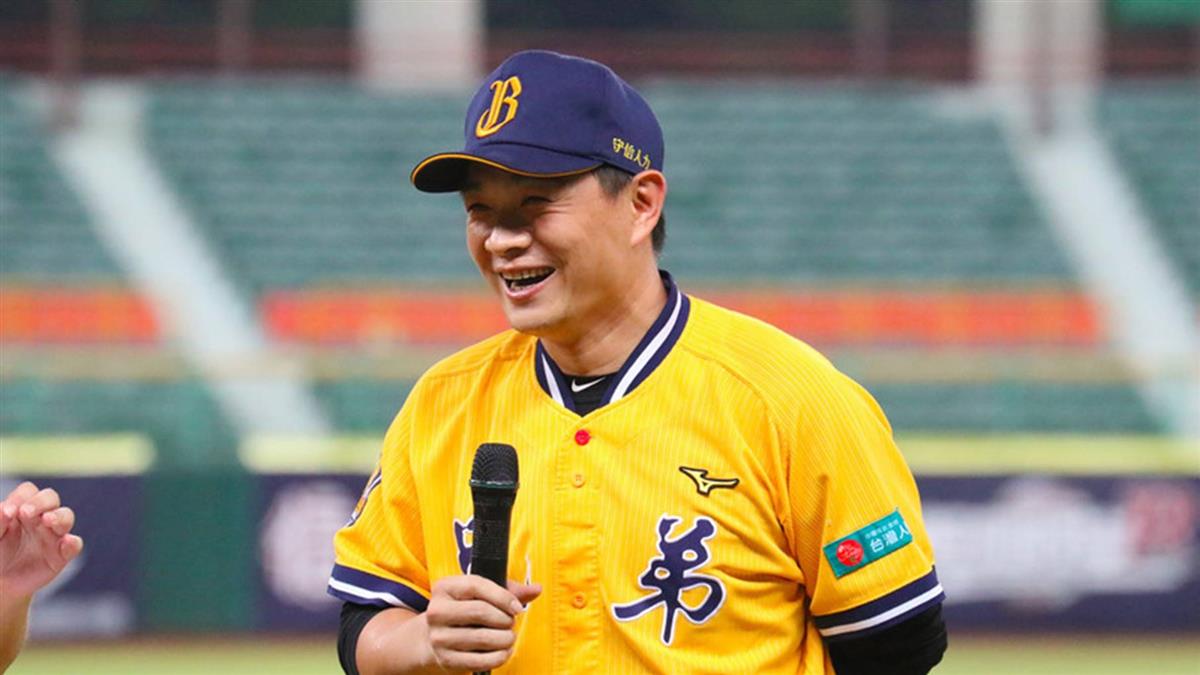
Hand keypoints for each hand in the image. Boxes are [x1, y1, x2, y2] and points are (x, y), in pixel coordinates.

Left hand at [0, 482, 83, 600]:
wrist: (1, 582)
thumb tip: (5, 509)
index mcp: (23, 509)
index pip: (28, 492)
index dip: (20, 497)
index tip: (8, 512)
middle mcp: (41, 518)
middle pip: (50, 498)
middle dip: (41, 502)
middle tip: (26, 512)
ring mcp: (53, 536)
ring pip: (66, 517)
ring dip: (59, 517)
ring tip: (48, 520)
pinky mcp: (61, 555)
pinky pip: (74, 545)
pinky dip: (72, 542)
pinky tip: (66, 542)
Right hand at [420, 575, 541, 672]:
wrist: (434, 638)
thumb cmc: (464, 611)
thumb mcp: (481, 594)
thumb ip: (509, 590)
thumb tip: (537, 589)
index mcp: (444, 588)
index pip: (476, 586)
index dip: (502, 596)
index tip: (517, 607)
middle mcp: (437, 611)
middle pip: (480, 612)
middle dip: (504, 619)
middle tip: (510, 623)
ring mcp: (439, 637)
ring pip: (483, 638)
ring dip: (505, 639)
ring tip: (508, 637)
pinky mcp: (446, 659)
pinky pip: (481, 660)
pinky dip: (500, 656)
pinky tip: (504, 651)